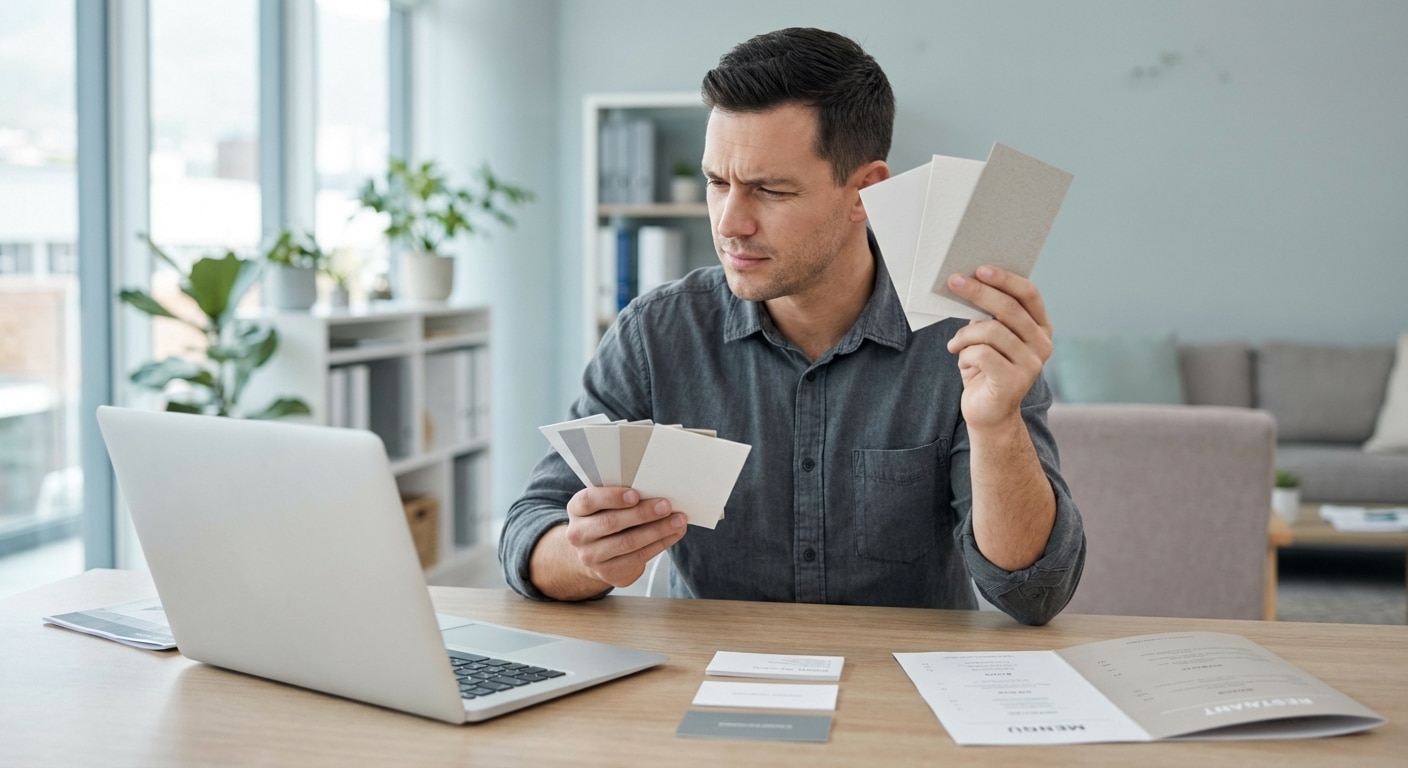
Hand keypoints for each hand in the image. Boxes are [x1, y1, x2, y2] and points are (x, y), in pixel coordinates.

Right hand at [560, 486, 686, 587]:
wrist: (595, 553)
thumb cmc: (605, 519)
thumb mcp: (604, 505)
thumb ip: (621, 497)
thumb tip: (654, 490)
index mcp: (577, 510)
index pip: (589, 500)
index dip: (612, 497)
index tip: (635, 495)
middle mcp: (579, 534)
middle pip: (611, 523)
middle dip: (643, 513)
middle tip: (666, 506)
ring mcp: (591, 557)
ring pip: (628, 542)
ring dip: (658, 530)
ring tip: (678, 521)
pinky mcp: (609, 573)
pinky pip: (638, 557)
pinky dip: (660, 544)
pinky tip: (673, 534)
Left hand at [944, 265, 1052, 429]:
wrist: (988, 413)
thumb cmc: (985, 369)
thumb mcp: (989, 337)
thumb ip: (988, 314)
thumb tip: (968, 283)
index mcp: (1040, 328)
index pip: (1029, 294)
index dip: (1005, 279)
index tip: (980, 268)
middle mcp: (1042, 344)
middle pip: (1008, 308)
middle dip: (978, 292)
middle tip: (953, 282)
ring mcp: (1031, 364)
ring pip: (991, 331)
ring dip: (965, 335)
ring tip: (955, 345)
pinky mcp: (1014, 382)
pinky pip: (982, 354)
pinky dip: (965, 355)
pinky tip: (962, 362)